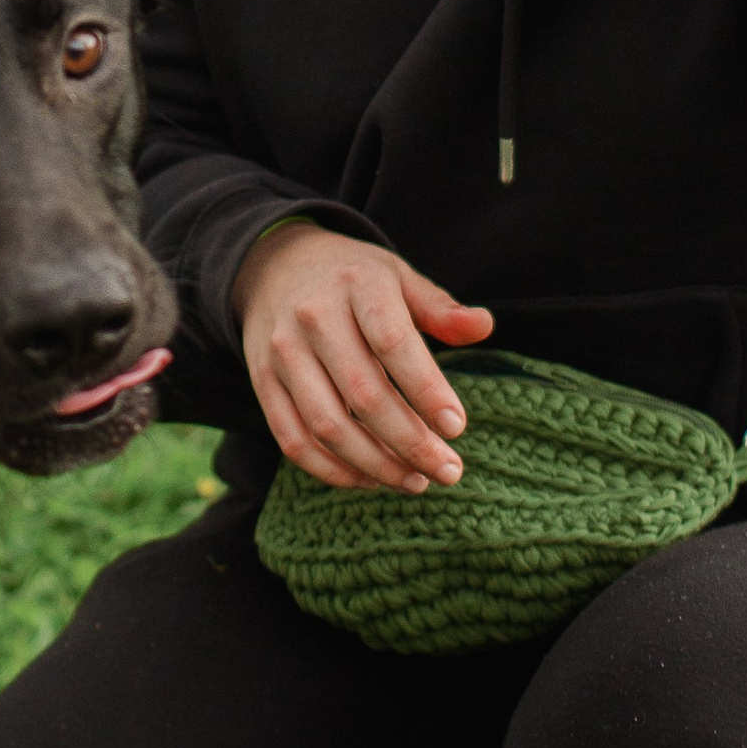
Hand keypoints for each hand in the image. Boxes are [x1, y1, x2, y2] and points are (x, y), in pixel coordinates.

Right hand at [235, 221, 494, 492]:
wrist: (274, 266)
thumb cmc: (353, 278)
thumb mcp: (398, 277)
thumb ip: (440, 308)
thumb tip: (484, 327)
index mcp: (357, 286)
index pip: (392, 344)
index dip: (425, 390)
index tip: (457, 428)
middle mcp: (313, 318)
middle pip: (363, 395)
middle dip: (410, 443)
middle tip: (449, 471)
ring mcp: (282, 353)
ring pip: (327, 426)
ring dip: (375, 465)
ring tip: (416, 481)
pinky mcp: (262, 382)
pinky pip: (292, 439)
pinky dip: (332, 470)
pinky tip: (370, 479)